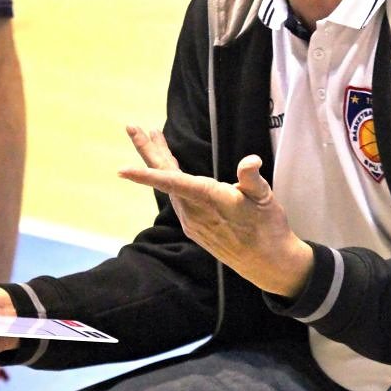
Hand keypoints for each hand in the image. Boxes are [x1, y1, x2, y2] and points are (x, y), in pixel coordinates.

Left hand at [119, 125, 313, 297]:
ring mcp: (191, 220)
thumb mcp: (264, 199)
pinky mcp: (194, 226)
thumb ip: (252, 179)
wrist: (266, 263)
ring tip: (152, 138)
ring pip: (169, 186)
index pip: (172, 183)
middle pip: (163, 177)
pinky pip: (176, 197)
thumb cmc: (267, 228)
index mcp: (208, 199)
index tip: (122, 170)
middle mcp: (193, 211)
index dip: (146, 175)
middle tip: (132, 127)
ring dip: (159, 161)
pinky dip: (168, 179)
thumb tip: (250, 161)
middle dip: (147, 150)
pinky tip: (169, 169)